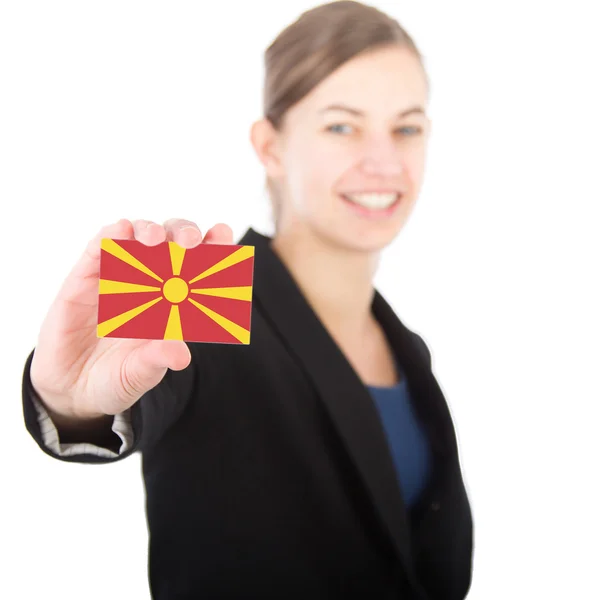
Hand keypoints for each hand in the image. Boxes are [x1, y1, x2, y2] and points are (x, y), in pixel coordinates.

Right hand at [29, 218, 233, 421]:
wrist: (72, 389)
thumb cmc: (116, 379)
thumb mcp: (138, 374)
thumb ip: (157, 361)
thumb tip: (181, 355)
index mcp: (176, 303)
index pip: (200, 268)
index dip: (214, 248)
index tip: (223, 234)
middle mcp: (152, 283)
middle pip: (173, 243)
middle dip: (184, 234)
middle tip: (189, 242)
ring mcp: (119, 276)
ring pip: (139, 236)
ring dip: (150, 230)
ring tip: (154, 239)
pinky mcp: (86, 277)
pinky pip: (99, 247)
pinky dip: (111, 234)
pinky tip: (120, 231)